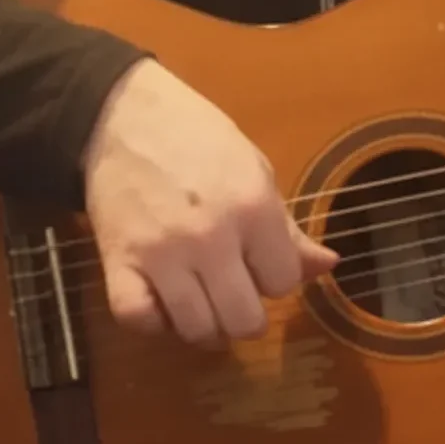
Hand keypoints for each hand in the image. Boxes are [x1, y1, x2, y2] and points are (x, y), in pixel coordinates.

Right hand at [82, 58, 337, 344]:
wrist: (121, 114)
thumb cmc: (198, 140)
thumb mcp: (256, 173)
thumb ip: (289, 229)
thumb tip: (327, 266)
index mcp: (254, 209)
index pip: (284, 283)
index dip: (274, 278)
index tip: (256, 263)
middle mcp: (211, 237)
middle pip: (244, 320)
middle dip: (245, 316)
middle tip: (232, 296)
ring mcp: (161, 254)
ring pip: (196, 329)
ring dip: (203, 327)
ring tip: (201, 306)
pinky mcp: (117, 261)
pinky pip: (137, 319)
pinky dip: (151, 323)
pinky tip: (161, 305)